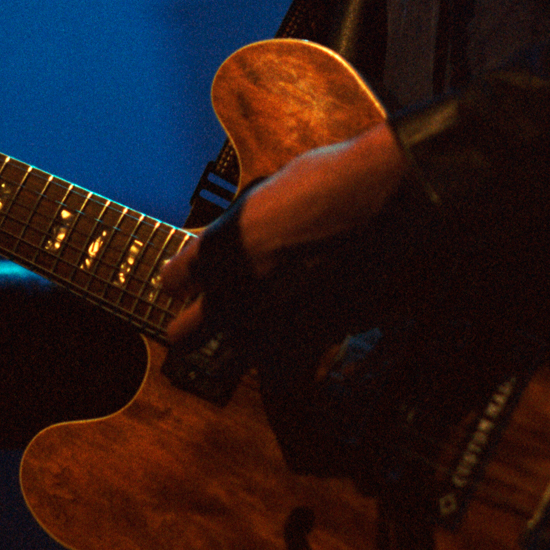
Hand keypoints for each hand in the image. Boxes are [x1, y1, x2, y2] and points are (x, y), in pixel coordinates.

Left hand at [161, 122, 409, 343]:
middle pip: (183, 335)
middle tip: (202, 320)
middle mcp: (231, 293)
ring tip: (256, 330)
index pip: (170, 282)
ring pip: (230, 358)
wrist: (378, 200)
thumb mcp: (263, 196)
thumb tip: (229, 244)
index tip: (190, 279)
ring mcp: (269, 324)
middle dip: (190, 326)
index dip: (182, 279)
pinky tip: (296, 336)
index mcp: (213, 250)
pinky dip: (285, 356)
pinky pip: (281, 368)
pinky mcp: (308, 342)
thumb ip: (236, 231)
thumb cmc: (324, 181)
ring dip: (239, 343)